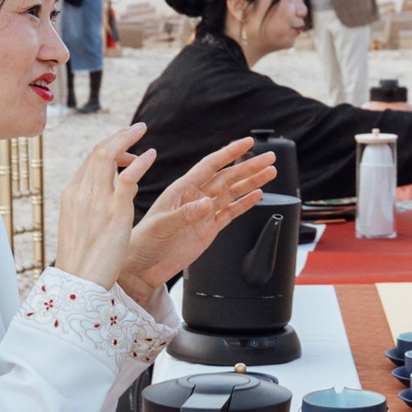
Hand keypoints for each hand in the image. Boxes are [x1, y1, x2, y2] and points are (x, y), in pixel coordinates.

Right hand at [52, 121, 161, 293]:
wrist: (79, 281)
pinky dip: (140, 162)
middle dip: (118, 135)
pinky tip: (151, 155)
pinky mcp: (115, 210)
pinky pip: (127, 177)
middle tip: (136, 129)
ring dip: (127, 139)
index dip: (108, 146)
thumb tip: (111, 195)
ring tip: (142, 131)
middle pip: (98, 151)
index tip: (124, 144)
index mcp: (71, 195)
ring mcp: (97, 200)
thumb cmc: (82, 260)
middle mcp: (81, 192)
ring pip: (109, 155)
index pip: (89, 160)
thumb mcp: (80, 226)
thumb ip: (91, 206)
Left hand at [118, 137, 279, 306]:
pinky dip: (245, 204)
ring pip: (233, 193)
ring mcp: (203, 214)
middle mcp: (195, 198)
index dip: (230, 153)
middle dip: (249, 166)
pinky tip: (257, 195)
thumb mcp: (160, 226)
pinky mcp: (208, 230)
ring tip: (270, 172)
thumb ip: (185, 214)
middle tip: (269, 158)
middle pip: (228, 177)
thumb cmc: (141, 243)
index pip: (210, 165)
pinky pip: (231, 213)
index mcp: (181, 189)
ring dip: (251, 182)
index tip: (248, 143)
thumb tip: (208, 203)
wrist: (140, 268)